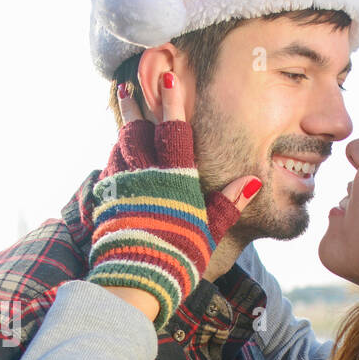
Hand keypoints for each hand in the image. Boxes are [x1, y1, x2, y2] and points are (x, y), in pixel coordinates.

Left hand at [87, 75, 261, 329]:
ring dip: (123, 126)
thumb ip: (229, 204)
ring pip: (120, 147)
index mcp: (173, 180)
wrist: (134, 282)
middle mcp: (144, 176)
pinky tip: (116, 154)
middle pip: (137, 130)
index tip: (168, 76)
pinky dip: (114, 156)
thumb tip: (252, 179)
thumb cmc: (178, 259)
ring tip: (123, 111)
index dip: (172, 102)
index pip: (174, 131)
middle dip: (135, 104)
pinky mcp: (106, 203)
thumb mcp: (210, 233)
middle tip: (130, 82)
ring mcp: (121, 187)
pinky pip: (110, 170)